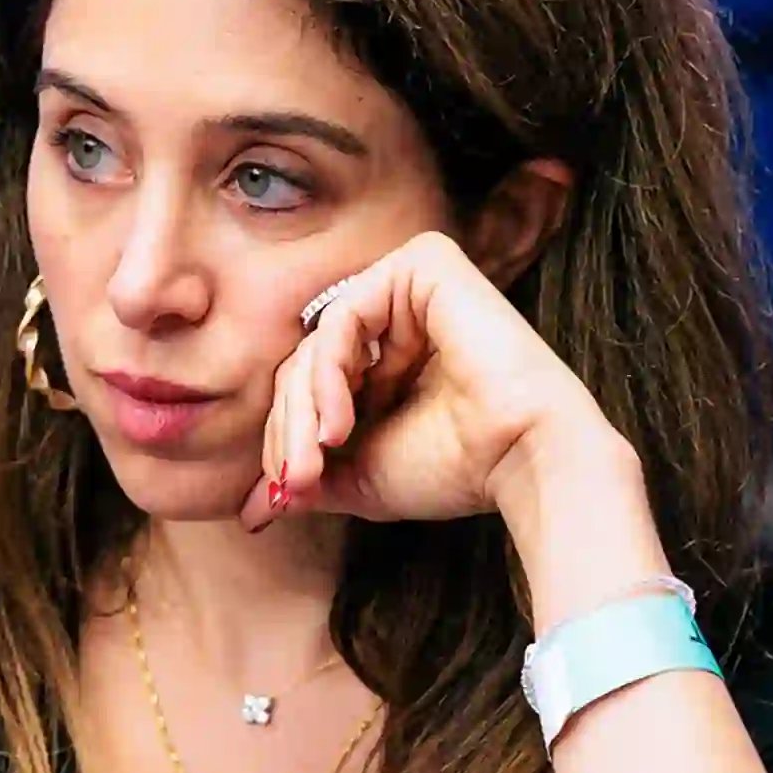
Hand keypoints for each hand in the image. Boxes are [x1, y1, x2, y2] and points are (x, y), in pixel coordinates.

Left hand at [240, 230, 609, 530]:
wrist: (521, 460)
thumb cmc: (455, 470)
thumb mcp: (359, 477)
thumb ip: (307, 474)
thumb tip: (251, 508)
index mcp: (390, 362)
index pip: (308, 385)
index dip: (285, 438)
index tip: (283, 496)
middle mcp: (401, 319)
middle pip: (306, 362)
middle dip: (289, 428)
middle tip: (294, 481)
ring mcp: (412, 287)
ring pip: (318, 342)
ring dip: (304, 410)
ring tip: (316, 461)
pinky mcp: (425, 264)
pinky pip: (344, 313)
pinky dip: (329, 372)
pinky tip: (341, 422)